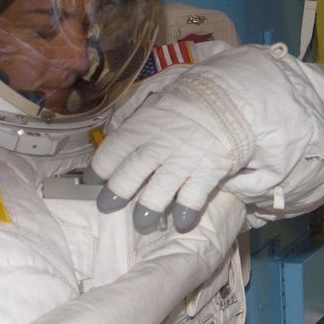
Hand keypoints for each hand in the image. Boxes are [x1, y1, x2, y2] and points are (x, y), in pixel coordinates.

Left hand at [91, 69, 252, 231]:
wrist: (231, 100)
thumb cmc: (189, 103)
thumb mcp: (156, 102)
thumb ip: (135, 120)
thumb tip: (115, 133)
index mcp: (141, 127)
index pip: (111, 153)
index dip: (97, 171)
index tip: (92, 183)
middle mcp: (158, 146)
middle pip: (129, 175)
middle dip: (116, 193)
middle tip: (108, 207)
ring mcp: (183, 161)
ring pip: (158, 191)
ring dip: (147, 208)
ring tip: (141, 223)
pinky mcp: (208, 171)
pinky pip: (193, 197)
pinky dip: (185, 212)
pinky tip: (181, 223)